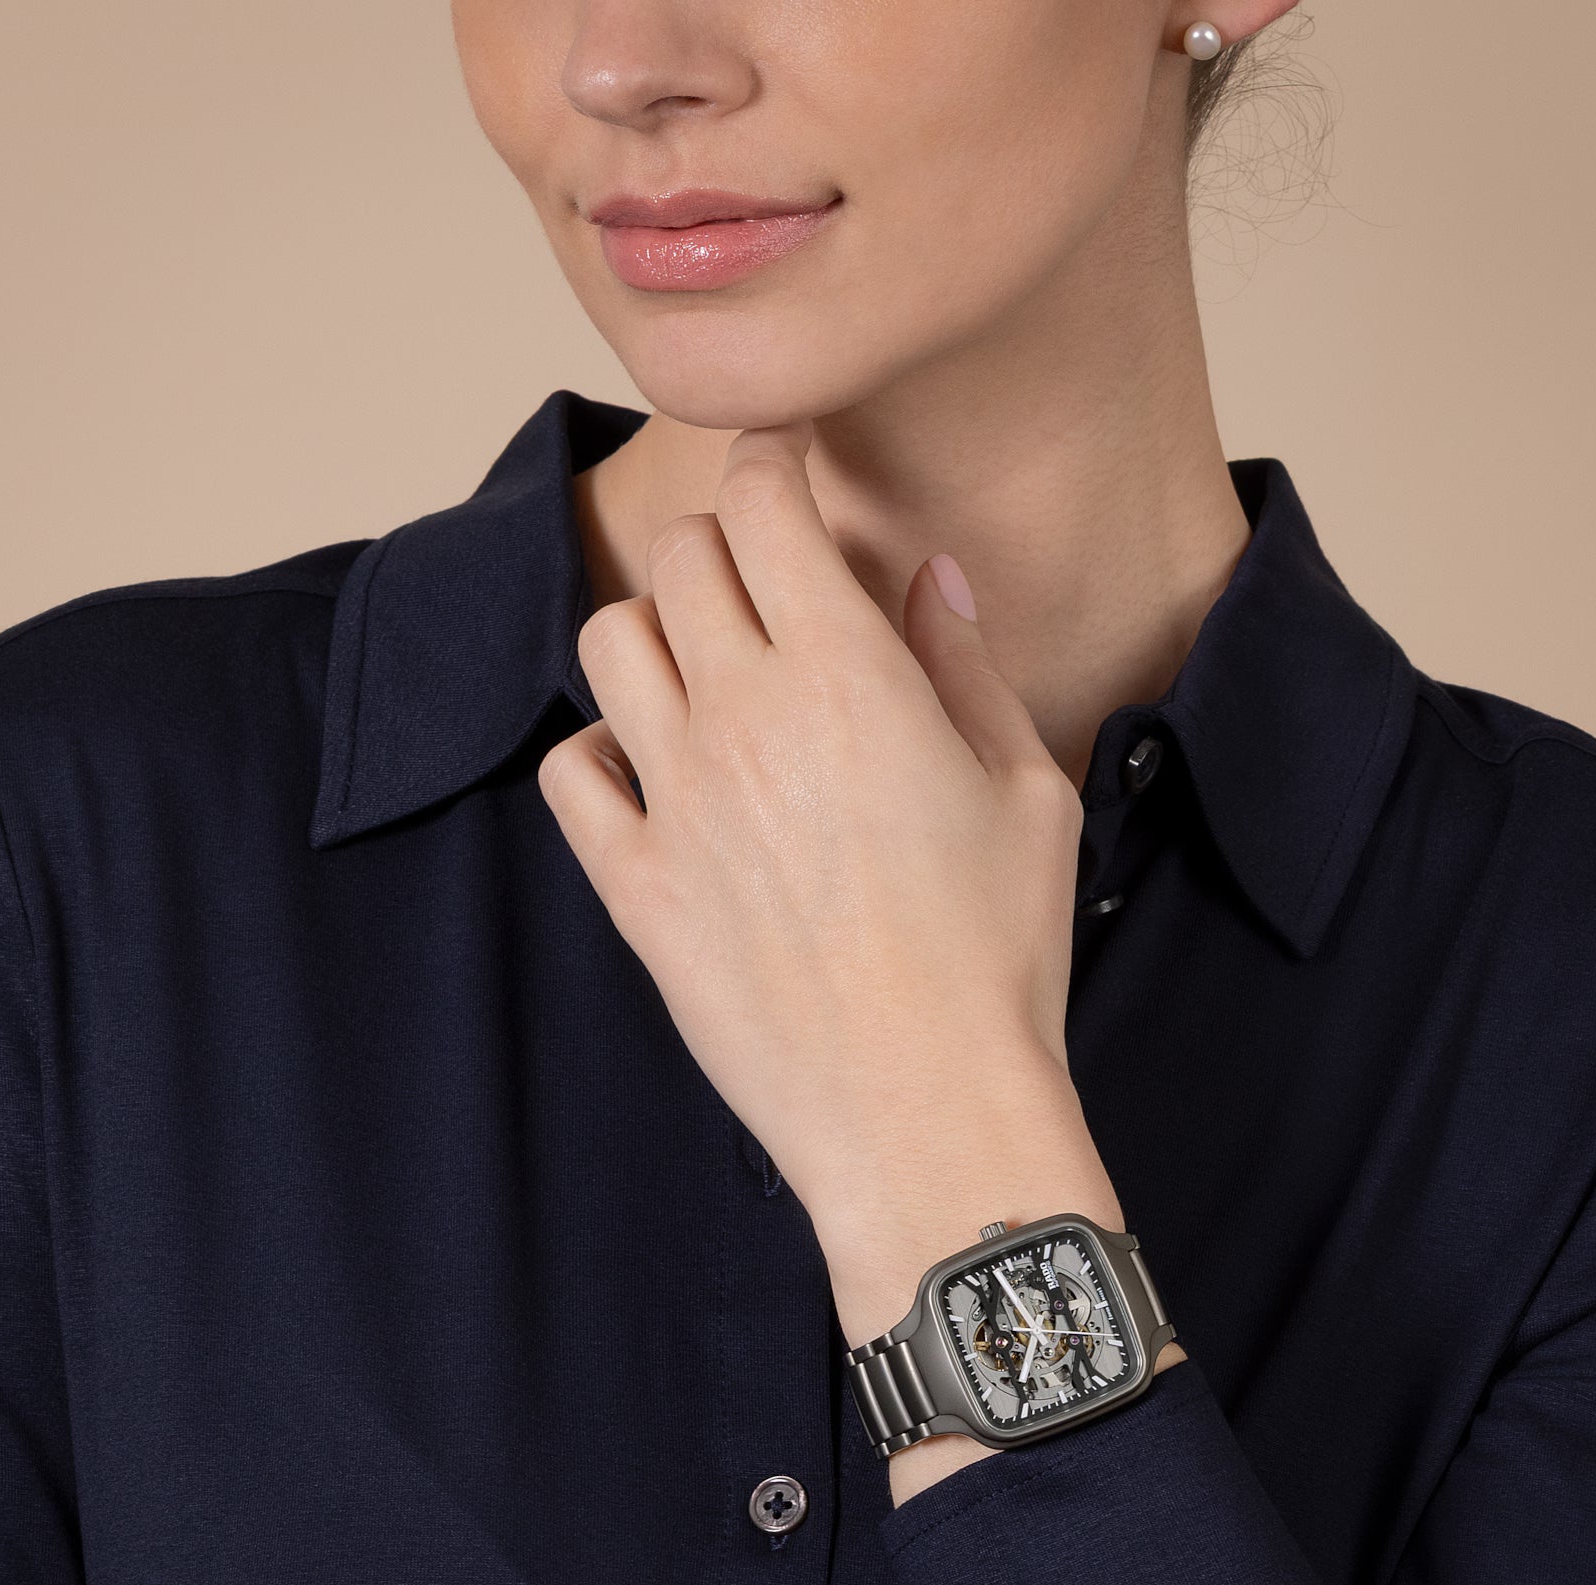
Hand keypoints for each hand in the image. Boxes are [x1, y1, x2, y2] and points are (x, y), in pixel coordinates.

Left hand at [540, 422, 1120, 1342]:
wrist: (924, 1109)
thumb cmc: (997, 957)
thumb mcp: (1025, 791)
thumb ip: (964, 665)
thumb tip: (928, 576)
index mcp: (847, 675)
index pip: (764, 503)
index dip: (771, 463)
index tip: (786, 471)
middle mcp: (742, 718)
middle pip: (683, 558)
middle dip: (723, 546)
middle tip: (765, 586)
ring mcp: (675, 802)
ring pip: (610, 643)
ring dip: (656, 634)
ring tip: (706, 675)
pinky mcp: (635, 886)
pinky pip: (570, 771)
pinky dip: (600, 751)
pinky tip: (654, 776)